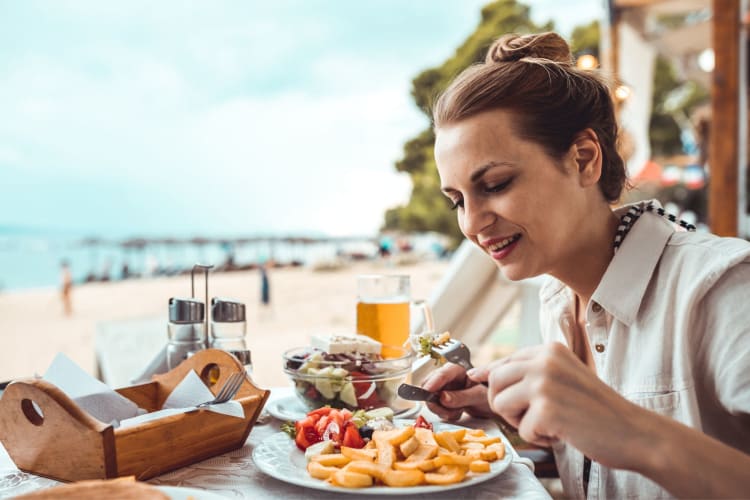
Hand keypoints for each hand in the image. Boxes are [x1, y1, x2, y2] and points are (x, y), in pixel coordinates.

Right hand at [421, 363, 493, 420]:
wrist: (493, 403)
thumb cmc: (489, 394)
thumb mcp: (478, 396)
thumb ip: (461, 397)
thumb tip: (442, 397)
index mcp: (457, 369)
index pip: (441, 374)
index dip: (432, 384)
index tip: (426, 394)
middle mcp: (447, 376)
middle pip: (429, 385)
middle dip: (435, 401)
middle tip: (447, 411)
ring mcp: (444, 387)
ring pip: (430, 397)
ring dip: (441, 409)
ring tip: (457, 412)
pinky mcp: (442, 397)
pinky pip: (435, 406)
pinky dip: (444, 413)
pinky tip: (456, 412)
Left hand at [469, 342, 645, 469]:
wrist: (634, 432)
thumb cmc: (597, 409)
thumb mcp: (562, 378)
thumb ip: (528, 373)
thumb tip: (478, 373)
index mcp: (549, 349)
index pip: (503, 363)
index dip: (495, 384)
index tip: (501, 396)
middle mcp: (544, 360)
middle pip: (494, 382)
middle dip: (504, 405)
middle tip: (529, 417)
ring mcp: (545, 382)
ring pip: (500, 404)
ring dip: (519, 422)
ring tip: (547, 424)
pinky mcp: (547, 408)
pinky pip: (522, 430)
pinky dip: (539, 439)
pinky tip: (562, 434)